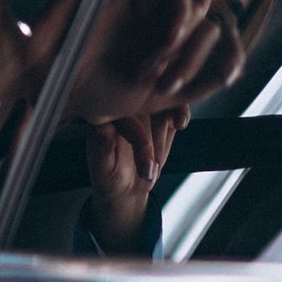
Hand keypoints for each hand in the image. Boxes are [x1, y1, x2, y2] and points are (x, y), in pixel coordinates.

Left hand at [86, 105, 187, 252]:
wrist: (127, 190)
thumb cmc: (108, 179)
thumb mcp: (103, 169)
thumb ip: (103, 148)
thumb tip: (102, 128)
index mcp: (103, 115)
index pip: (116, 101)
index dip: (131, 109)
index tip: (143, 132)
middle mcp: (123, 108)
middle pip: (141, 91)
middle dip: (155, 102)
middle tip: (167, 118)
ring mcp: (143, 112)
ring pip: (159, 96)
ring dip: (171, 107)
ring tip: (176, 124)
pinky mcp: (161, 119)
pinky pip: (174, 107)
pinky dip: (180, 111)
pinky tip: (180, 124)